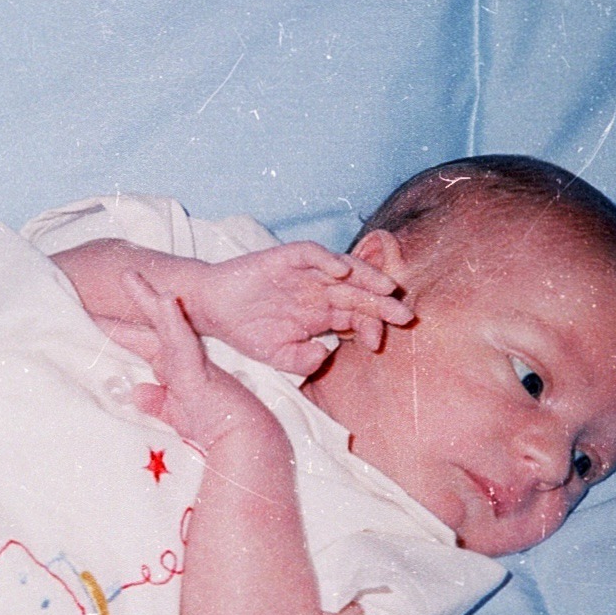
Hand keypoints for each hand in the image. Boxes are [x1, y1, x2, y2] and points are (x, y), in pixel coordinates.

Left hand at [118, 274, 283, 451]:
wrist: (245, 438)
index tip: (96, 315)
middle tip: (119, 275)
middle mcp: (182, 358)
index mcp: (177, 367)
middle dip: (135, 300)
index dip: (122, 330)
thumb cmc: (216, 426)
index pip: (144, 343)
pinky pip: (181, 340)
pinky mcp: (196, 369)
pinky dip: (171, 320)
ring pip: (165, 323)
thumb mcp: (178, 414)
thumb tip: (136, 393)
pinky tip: (163, 300)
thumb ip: (158, 402)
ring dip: (147, 299)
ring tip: (130, 276)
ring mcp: (191, 360)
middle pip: (153, 324)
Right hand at [188, 243, 412, 374]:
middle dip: (382, 303)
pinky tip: (340, 271)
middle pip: (358, 292)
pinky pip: (312, 254)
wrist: (211, 309)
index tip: (376, 345)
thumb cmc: (244, 330)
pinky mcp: (285, 257)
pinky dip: (327, 259)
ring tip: (385, 287)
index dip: (370, 327)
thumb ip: (303, 360)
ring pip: (344, 269)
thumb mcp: (278, 356)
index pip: (356, 316)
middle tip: (404, 314)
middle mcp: (318, 290)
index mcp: (321, 313)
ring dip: (366, 276)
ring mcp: (304, 272)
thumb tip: (326, 354)